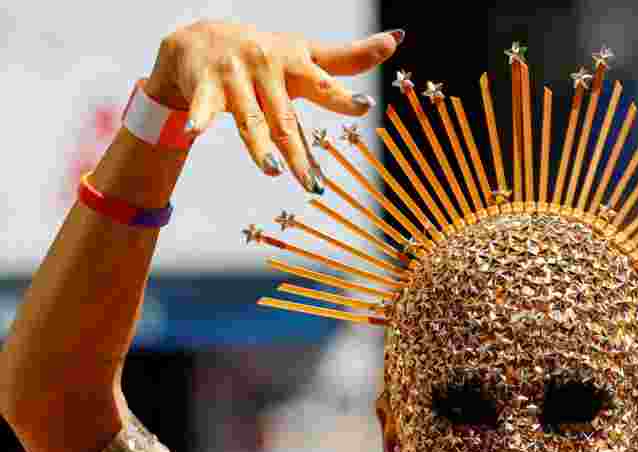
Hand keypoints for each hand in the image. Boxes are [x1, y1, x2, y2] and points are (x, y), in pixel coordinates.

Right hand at [143, 20, 401, 191]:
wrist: (202, 36)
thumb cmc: (267, 54)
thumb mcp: (307, 53)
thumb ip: (350, 57)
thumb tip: (399, 36)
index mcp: (295, 64)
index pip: (324, 83)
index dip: (343, 95)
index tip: (366, 105)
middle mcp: (266, 69)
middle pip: (286, 119)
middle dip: (298, 153)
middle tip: (314, 187)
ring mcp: (235, 77)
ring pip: (250, 120)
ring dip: (259, 146)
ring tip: (273, 171)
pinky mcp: (206, 86)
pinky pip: (204, 107)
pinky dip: (199, 118)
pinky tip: (195, 132)